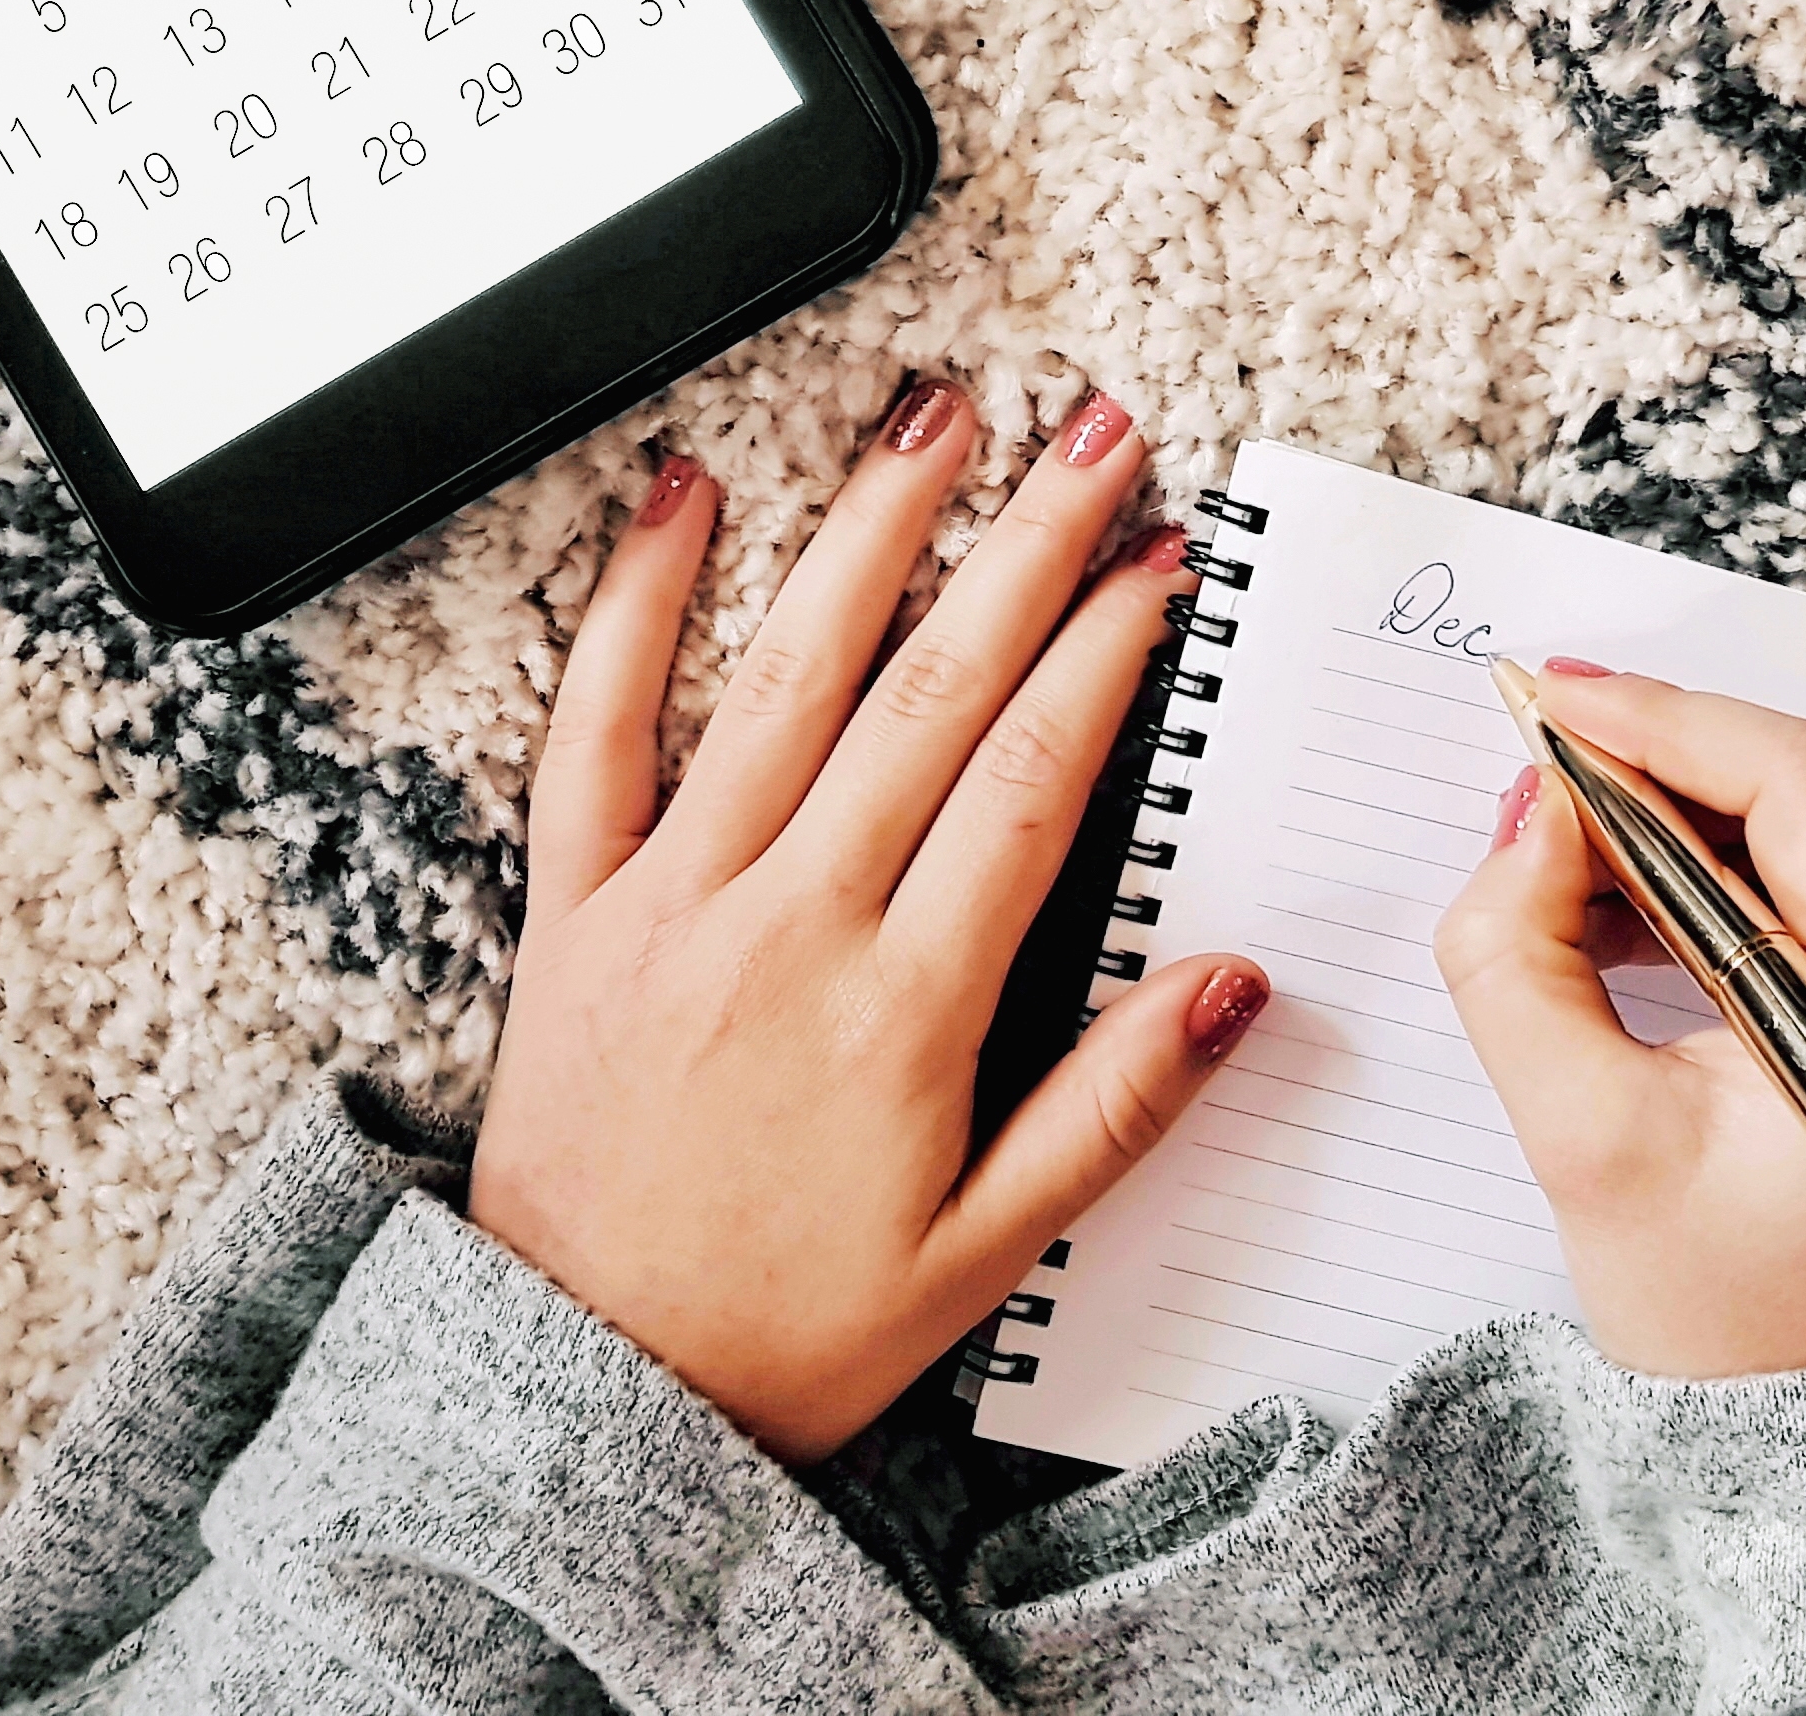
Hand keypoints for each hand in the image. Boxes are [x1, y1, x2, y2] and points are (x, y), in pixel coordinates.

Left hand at [468, 380, 1267, 1463]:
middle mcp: (792, 923)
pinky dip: (637, 604)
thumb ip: (1113, 1110)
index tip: (1159, 563)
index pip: (1031, 778)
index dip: (1105, 653)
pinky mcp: (573, 907)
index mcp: (905, 1007)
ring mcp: (674, 900)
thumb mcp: (985, 1257)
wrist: (585, 1391)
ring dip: (871, 530)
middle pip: (932, 691)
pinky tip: (681, 495)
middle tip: (1098, 435)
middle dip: (1028, 545)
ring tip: (939, 414)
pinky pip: (594, 730)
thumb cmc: (790, 1329)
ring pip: (786, 675)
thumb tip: (1232, 983)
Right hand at [1434, 663, 1805, 1379]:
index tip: (1558, 701)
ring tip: (1581, 843)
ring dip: (1713, 806)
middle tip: (1552, 754)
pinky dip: (1761, 860)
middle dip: (1679, 757)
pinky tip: (1654, 893)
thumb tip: (1535, 811)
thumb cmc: (1722, 1320)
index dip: (1670, 726)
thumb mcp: (1581, 1140)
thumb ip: (1520, 956)